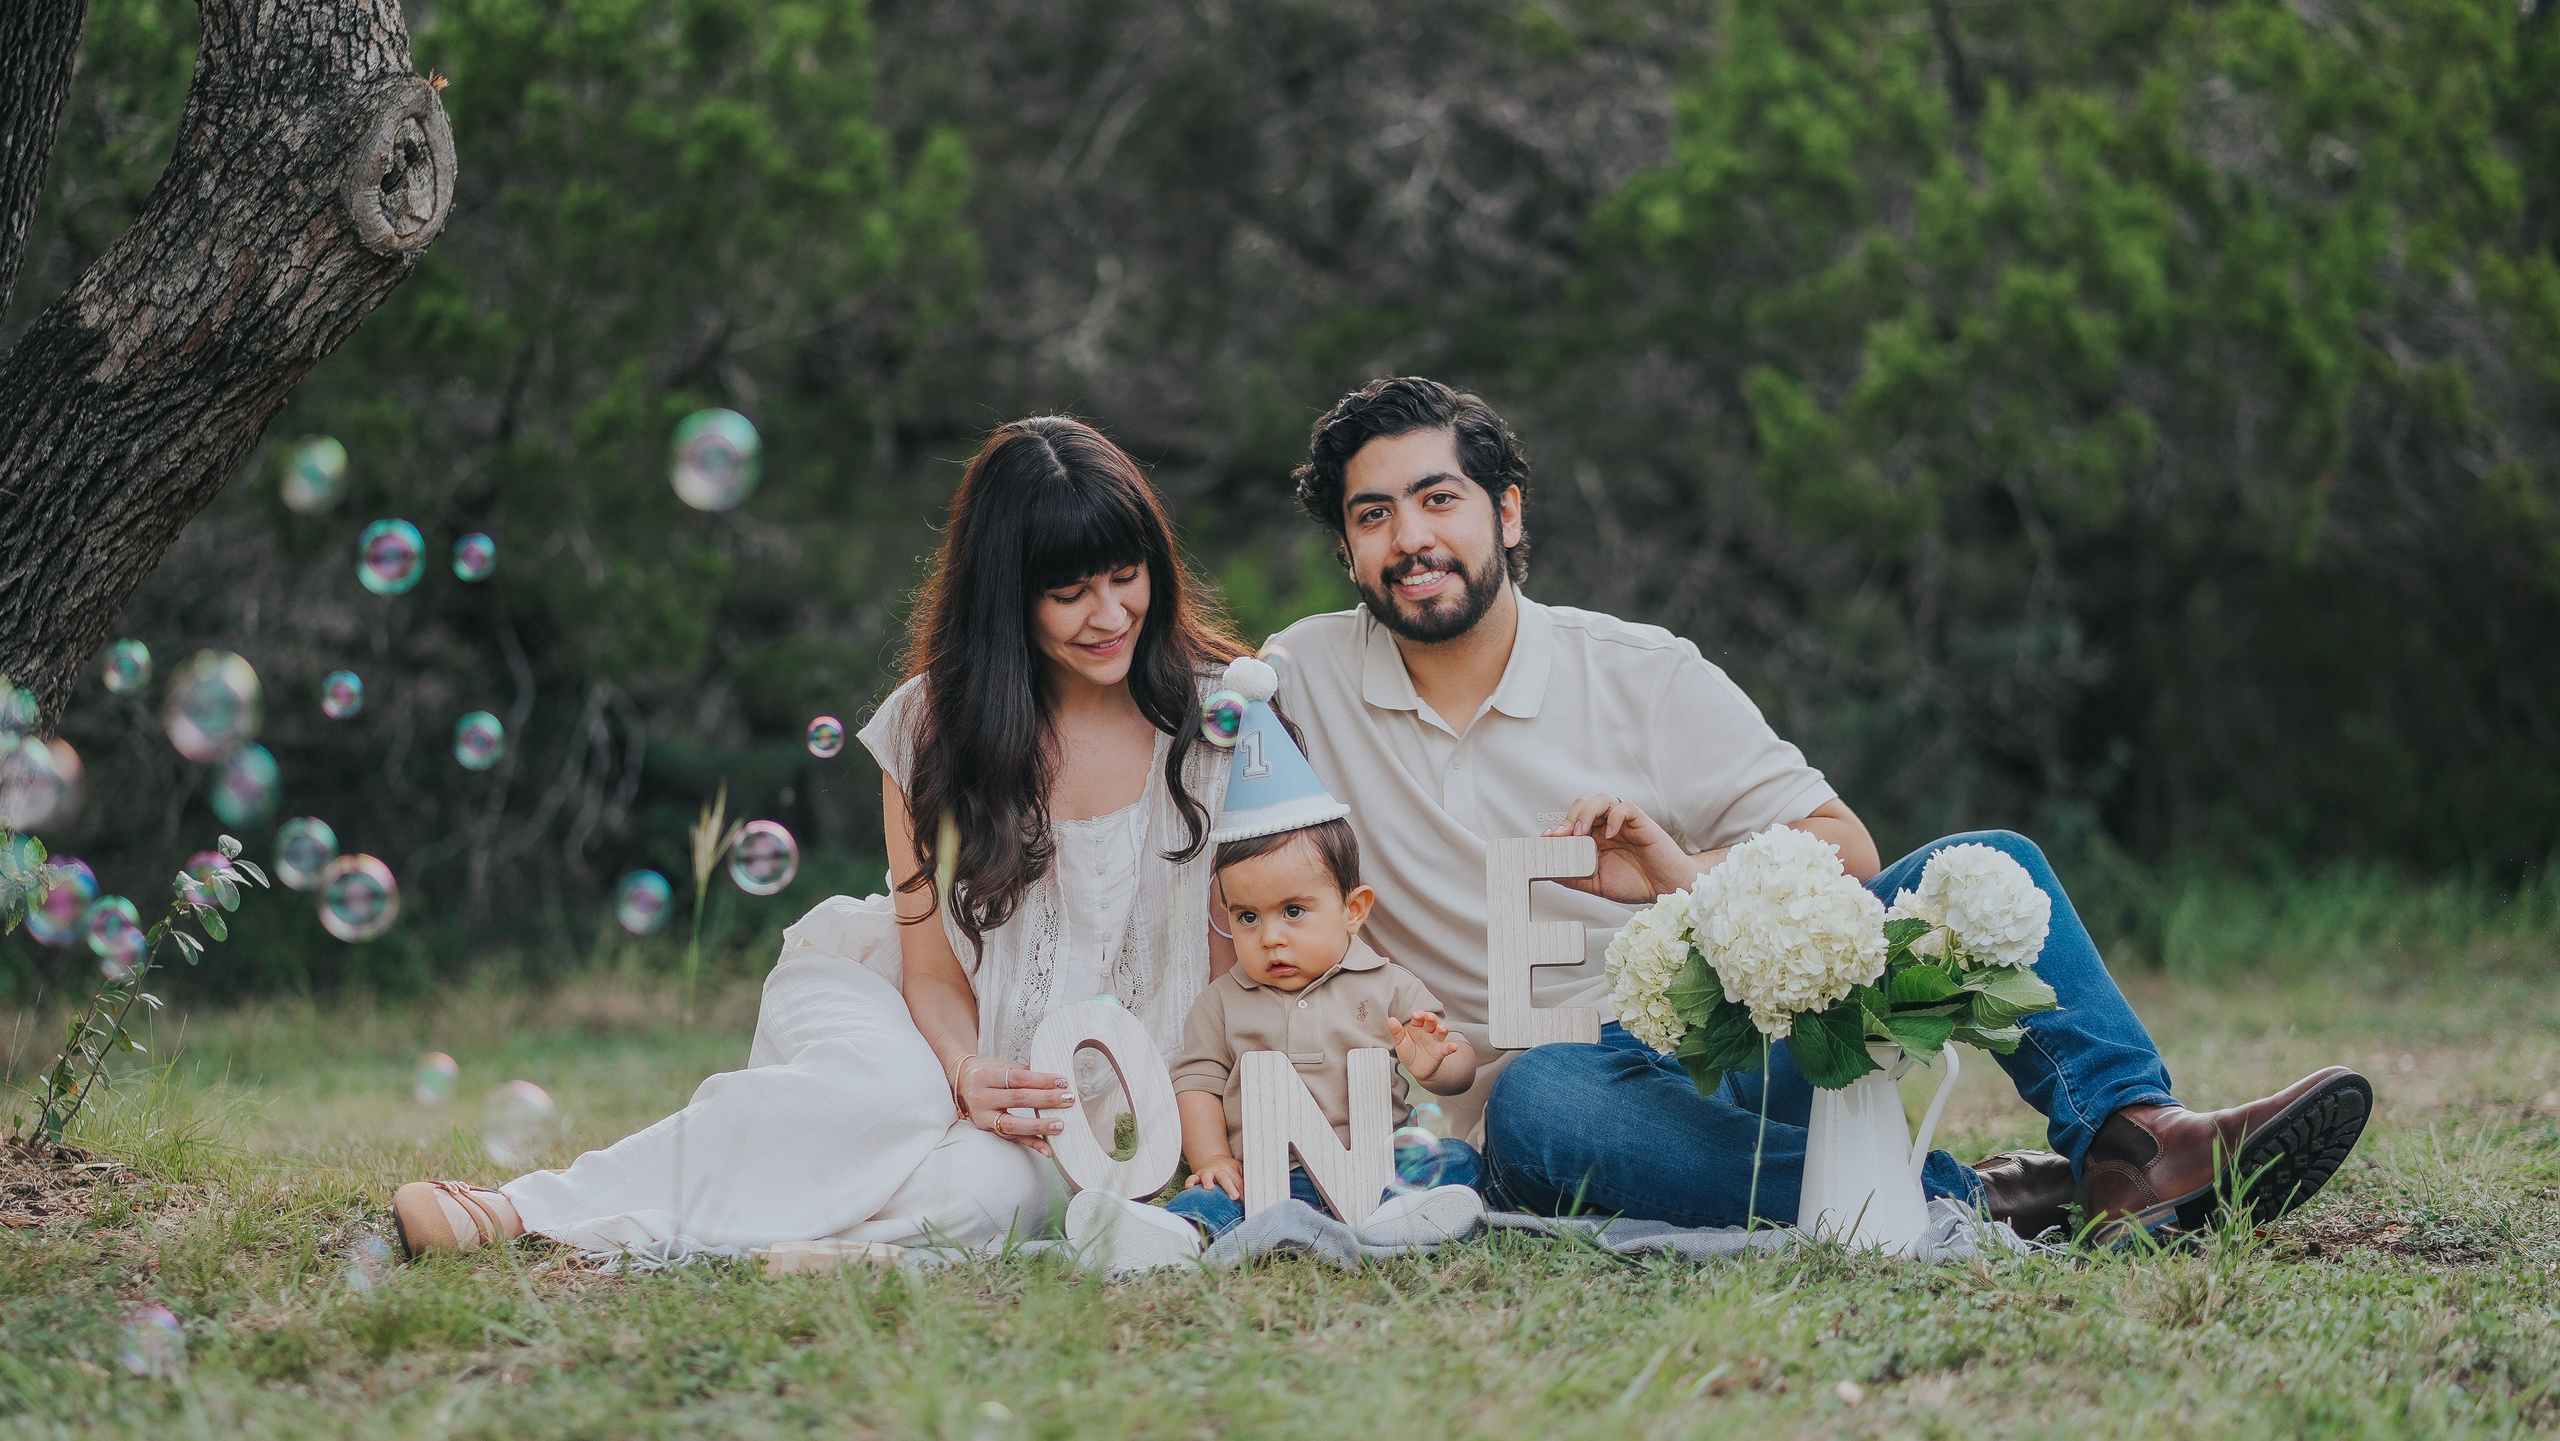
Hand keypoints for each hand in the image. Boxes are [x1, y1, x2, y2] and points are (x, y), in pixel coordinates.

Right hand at [953, 1054, 1073, 1155]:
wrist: (960, 1082)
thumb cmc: (985, 1073)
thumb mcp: (1000, 1066)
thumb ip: (1024, 1074)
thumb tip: (1054, 1083)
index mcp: (985, 1076)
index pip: (1018, 1078)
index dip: (1041, 1080)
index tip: (1062, 1082)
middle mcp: (981, 1097)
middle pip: (1018, 1099)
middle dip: (1046, 1100)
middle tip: (1068, 1100)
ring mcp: (982, 1116)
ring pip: (1013, 1123)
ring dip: (1039, 1126)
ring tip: (1060, 1125)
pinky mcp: (987, 1130)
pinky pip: (1012, 1138)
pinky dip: (1031, 1143)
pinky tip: (1046, 1148)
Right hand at [1185, 1156, 1243, 1199]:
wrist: (1215, 1162)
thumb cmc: (1230, 1171)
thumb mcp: (1240, 1171)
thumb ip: (1245, 1181)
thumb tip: (1255, 1195)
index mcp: (1231, 1169)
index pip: (1238, 1181)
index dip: (1243, 1190)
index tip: (1247, 1200)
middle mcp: (1219, 1170)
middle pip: (1224, 1177)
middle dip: (1229, 1187)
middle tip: (1235, 1196)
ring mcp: (1207, 1173)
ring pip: (1207, 1176)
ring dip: (1208, 1181)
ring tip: (1209, 1188)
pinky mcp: (1197, 1176)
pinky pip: (1192, 1178)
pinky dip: (1190, 1182)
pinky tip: (1188, 1187)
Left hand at [1388, 1010, 1459, 1082]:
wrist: (1416, 1069)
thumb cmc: (1408, 1052)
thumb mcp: (1400, 1043)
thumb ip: (1396, 1032)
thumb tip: (1390, 1020)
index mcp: (1416, 1027)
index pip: (1418, 1018)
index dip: (1418, 1015)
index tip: (1415, 1015)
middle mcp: (1427, 1031)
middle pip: (1431, 1021)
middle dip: (1431, 1018)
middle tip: (1428, 1016)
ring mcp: (1435, 1040)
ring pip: (1441, 1031)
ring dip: (1443, 1028)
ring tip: (1441, 1028)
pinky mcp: (1440, 1051)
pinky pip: (1447, 1048)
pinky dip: (1451, 1047)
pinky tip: (1454, 1046)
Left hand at [1541, 794, 1707, 902]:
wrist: (1664, 889)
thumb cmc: (1635, 884)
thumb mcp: (1597, 883)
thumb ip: (1575, 876)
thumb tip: (1549, 872)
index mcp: (1594, 838)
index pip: (1571, 822)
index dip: (1557, 828)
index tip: (1545, 840)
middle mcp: (1606, 826)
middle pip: (1582, 805)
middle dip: (1569, 818)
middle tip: (1561, 836)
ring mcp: (1623, 822)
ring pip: (1601, 799)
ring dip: (1587, 812)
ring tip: (1581, 833)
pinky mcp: (1641, 822)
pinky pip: (1626, 808)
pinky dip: (1615, 817)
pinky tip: (1611, 834)